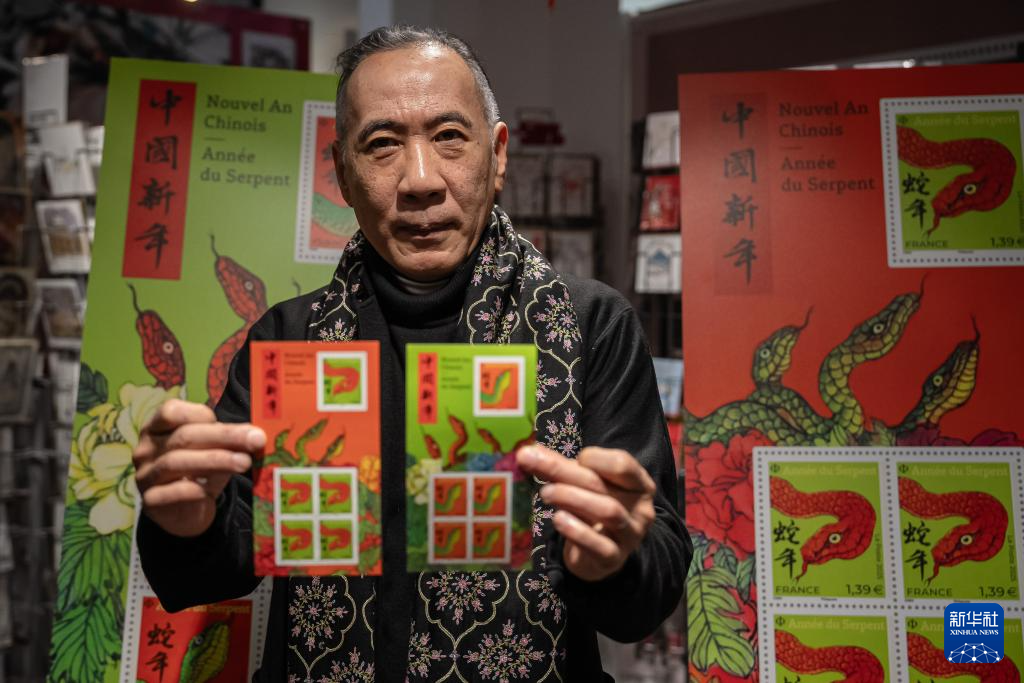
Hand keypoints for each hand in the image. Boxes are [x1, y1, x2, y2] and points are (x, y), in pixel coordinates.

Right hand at [133, 399, 264, 537]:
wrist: (183, 513)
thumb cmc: (198, 472)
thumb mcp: (212, 451)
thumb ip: (227, 440)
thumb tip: (255, 434)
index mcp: (157, 428)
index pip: (172, 412)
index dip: (203, 414)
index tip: (232, 422)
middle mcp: (146, 449)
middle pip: (183, 437)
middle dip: (224, 436)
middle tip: (255, 439)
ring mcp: (145, 475)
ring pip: (176, 462)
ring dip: (215, 460)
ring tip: (244, 462)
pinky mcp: (150, 501)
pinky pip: (171, 492)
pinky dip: (192, 489)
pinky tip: (211, 490)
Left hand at [516, 444, 655, 581]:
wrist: (599, 555)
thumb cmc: (593, 510)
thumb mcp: (583, 486)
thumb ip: (562, 468)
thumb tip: (529, 452)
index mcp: (638, 484)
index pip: (621, 463)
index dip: (594, 458)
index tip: (573, 459)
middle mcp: (640, 508)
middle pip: (602, 484)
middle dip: (564, 471)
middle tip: (532, 462)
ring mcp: (630, 535)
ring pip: (607, 512)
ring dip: (573, 498)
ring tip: (546, 492)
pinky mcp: (614, 558)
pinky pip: (600, 546)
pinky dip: (578, 532)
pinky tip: (558, 519)